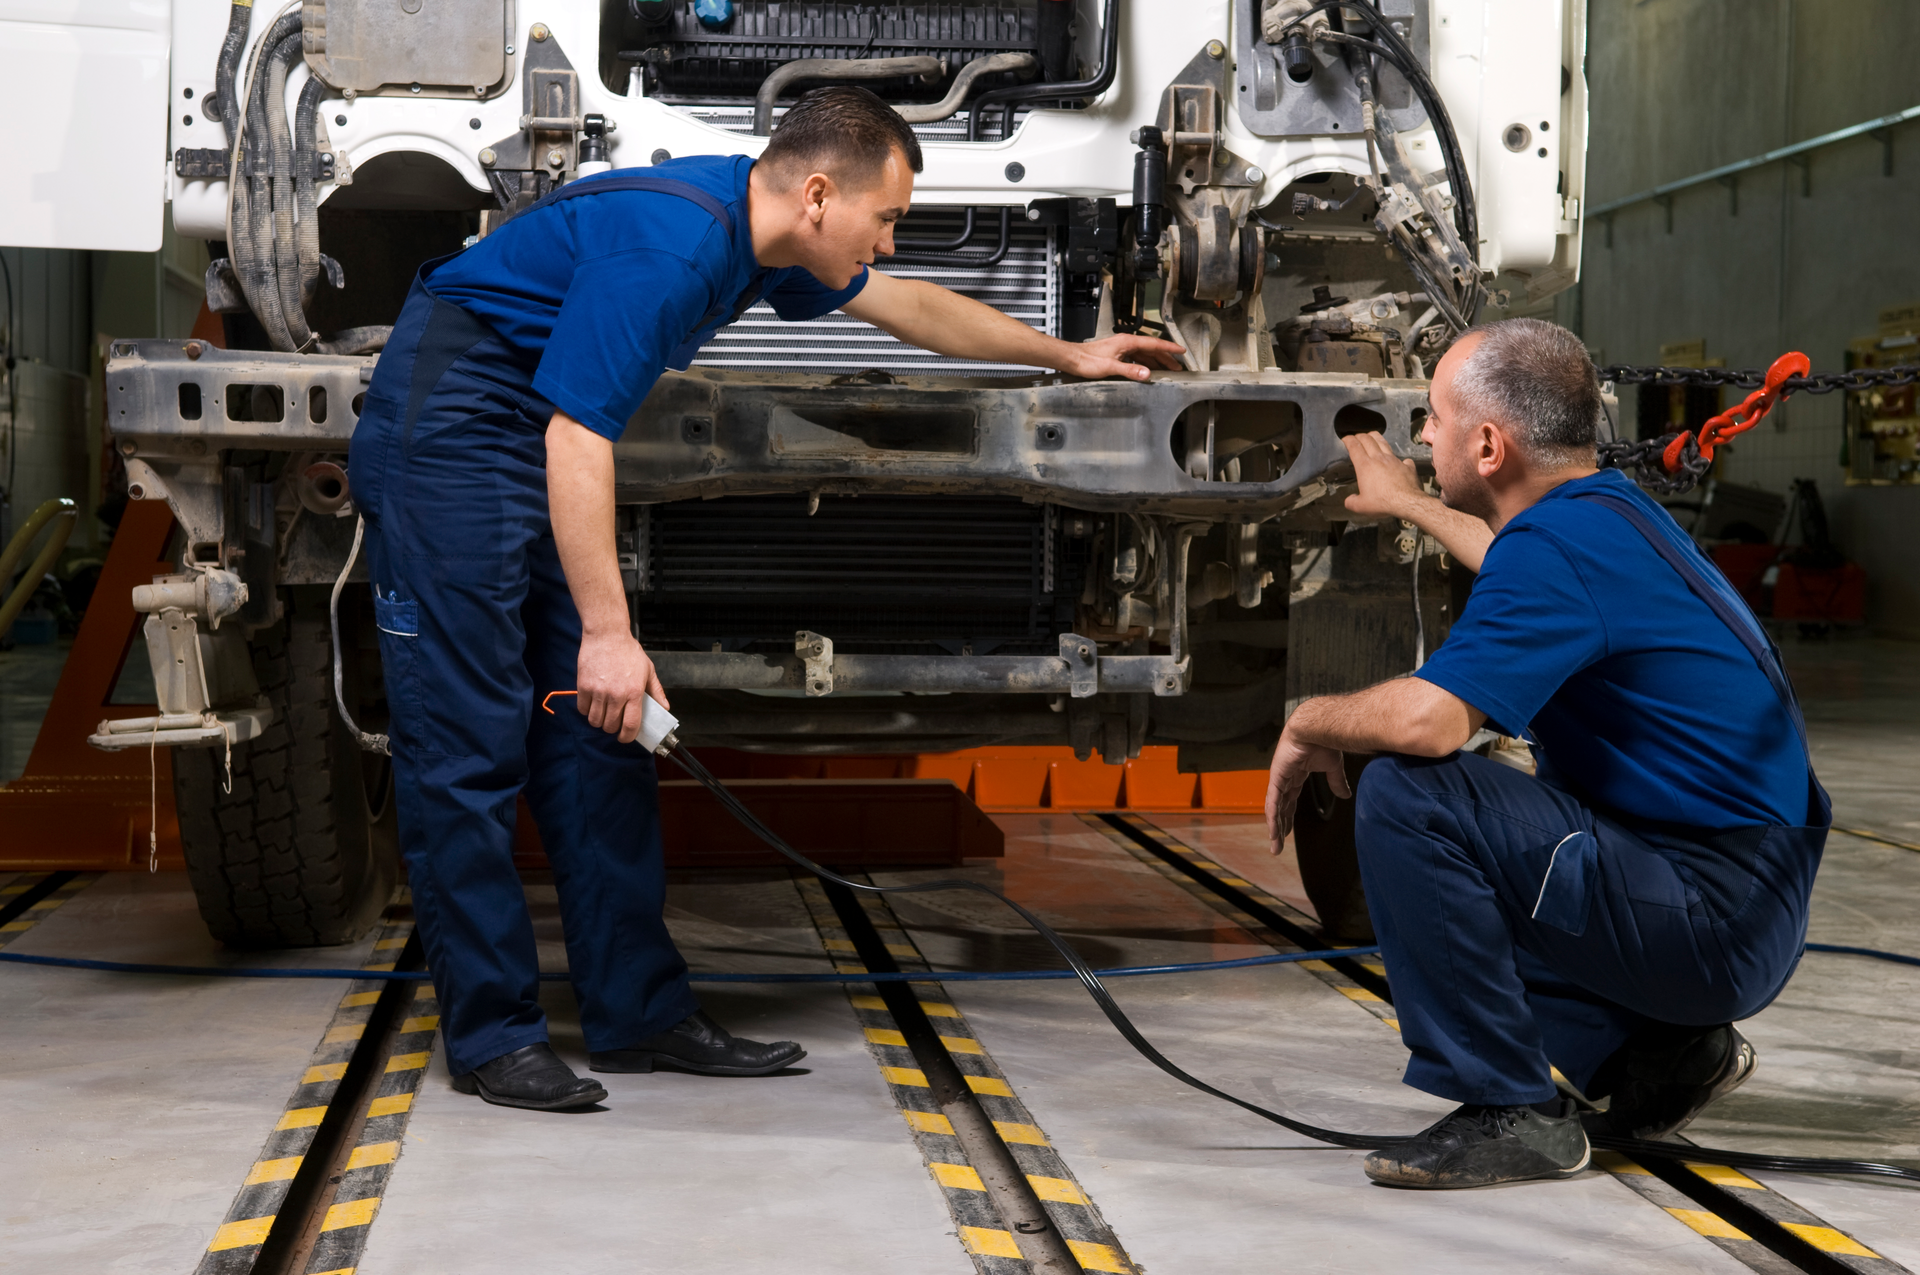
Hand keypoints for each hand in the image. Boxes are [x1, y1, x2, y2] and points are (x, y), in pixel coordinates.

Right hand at [574, 630, 668, 744]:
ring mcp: (599, 691)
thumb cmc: (628, 651)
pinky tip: (592, 704)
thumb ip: (656, 691)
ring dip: (599, 721)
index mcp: (634, 692)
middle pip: (610, 726)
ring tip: (603, 714)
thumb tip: (664, 707)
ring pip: (595, 721)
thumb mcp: (648, 670)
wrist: (607, 635)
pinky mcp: (584, 686)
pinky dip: (587, 711)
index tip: (625, 738)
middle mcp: (616, 694)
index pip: (630, 725)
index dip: (627, 737)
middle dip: (612, 728)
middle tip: (614, 721)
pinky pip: (583, 709)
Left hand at [1060, 333, 1186, 381]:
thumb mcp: (1110, 367)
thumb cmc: (1087, 360)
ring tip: (1167, 370)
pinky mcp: (1116, 355)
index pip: (1154, 343)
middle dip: (1166, 357)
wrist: (1072, 359)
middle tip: (1178, 367)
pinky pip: (1136, 358)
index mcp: (1127, 342)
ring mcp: (1121, 348)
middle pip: (1151, 349)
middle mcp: (1126, 343)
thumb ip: (1130, 370)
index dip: (1169, 348)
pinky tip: (1147, 371)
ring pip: (1144, 354)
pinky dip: (1145, 364)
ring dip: (1156, 362)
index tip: (1181, 351)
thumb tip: (1147, 374)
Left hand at [1265, 728, 1350, 853]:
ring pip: (1274, 809)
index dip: (1288, 817)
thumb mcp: (1333, 767)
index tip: (1286, 832)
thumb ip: (1336, 782)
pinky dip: (1273, 817)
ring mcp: (1279, 778)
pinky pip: (1273, 801)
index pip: (1289, 801)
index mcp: (1296, 774)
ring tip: (1275, 846)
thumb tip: (1345, 796)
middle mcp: (1285, 778)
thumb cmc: (1324, 740)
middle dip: (1279, 827)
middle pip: (1280, 808)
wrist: (1319, 727)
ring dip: (1275, 828)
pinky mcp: (1277, 777)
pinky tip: (1274, 830)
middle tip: (1277, 846)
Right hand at [1341, 431, 1427, 521]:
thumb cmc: (1383, 502)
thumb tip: (1349, 500)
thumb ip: (1351, 502)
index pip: (1354, 446)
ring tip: (1373, 437)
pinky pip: (1403, 458)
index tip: (1346, 438)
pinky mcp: (1407, 466)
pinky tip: (1399, 462)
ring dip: (1376, 437)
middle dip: (1360, 435)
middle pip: (1368, 440)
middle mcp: (1379, 458)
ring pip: (1384, 442)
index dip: (1348, 440)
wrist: (1406, 502)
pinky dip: (1399, 459)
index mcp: (1365, 466)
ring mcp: (1394, 460)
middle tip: (1357, 436)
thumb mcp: (1361, 506)